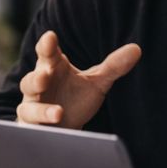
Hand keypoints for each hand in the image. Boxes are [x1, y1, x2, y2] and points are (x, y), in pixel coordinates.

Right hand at [16, 30, 141, 129]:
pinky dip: (42, 124)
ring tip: (58, 112)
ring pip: (29, 104)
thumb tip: (137, 49)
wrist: (65, 130)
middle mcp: (39, 84)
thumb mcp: (97, 82)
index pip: (48, 53)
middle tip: (45, 76)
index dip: (47, 45)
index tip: (50, 37)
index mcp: (53, 67)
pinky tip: (55, 123)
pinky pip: (32, 123)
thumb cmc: (76, 100)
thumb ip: (114, 66)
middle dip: (37, 77)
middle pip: (33, 77)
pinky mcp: (32, 124)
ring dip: (41, 108)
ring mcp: (33, 105)